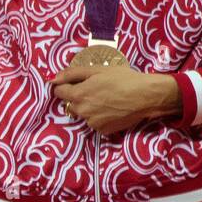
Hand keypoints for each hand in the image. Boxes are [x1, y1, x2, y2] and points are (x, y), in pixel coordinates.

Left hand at [50, 67, 179, 134]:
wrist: (147, 96)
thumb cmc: (123, 79)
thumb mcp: (97, 70)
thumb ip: (72, 74)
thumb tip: (53, 78)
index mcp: (78, 95)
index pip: (58, 92)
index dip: (65, 86)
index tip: (76, 83)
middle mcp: (82, 111)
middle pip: (71, 103)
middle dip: (78, 97)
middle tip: (96, 90)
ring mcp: (92, 123)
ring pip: (83, 114)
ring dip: (89, 108)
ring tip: (107, 100)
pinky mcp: (102, 130)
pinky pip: (94, 122)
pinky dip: (100, 117)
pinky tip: (112, 109)